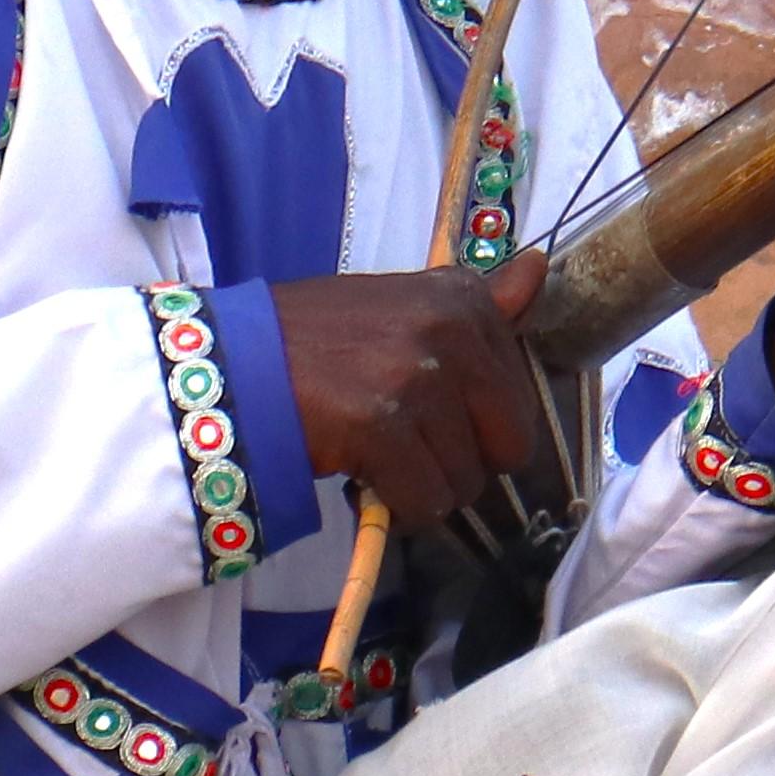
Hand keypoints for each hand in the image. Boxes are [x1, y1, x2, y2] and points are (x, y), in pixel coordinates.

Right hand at [272, 251, 554, 527]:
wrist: (234, 361)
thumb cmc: (319, 339)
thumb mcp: (405, 304)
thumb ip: (481, 301)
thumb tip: (540, 268)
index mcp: (462, 298)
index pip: (519, 400)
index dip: (474, 423)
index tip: (427, 412)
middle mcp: (449, 330)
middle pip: (505, 445)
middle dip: (459, 460)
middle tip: (407, 443)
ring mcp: (416, 377)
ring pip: (464, 481)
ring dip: (423, 485)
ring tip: (377, 454)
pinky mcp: (381, 424)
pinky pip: (424, 501)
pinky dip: (398, 507)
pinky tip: (364, 478)